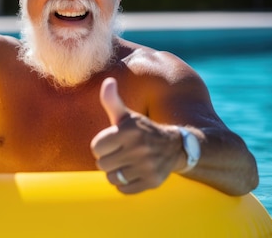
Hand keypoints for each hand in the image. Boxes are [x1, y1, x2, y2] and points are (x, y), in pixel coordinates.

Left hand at [90, 77, 181, 193]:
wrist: (175, 147)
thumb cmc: (142, 130)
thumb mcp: (127, 116)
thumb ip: (112, 101)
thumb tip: (108, 81)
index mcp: (128, 131)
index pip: (96, 147)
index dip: (101, 146)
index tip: (112, 143)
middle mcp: (139, 148)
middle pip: (102, 164)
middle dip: (108, 160)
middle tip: (120, 154)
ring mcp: (147, 166)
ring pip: (112, 178)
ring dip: (115, 173)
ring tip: (125, 164)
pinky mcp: (152, 182)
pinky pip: (124, 190)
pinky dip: (125, 185)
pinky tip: (133, 173)